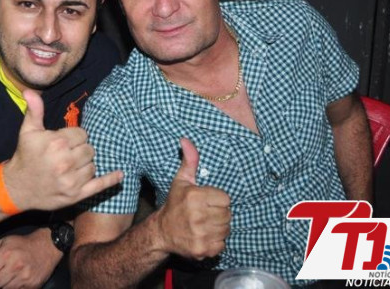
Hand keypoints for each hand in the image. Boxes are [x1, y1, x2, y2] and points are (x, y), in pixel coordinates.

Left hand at [0, 229, 60, 288]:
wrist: (48, 247)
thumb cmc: (24, 244)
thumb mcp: (5, 241)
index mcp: (6, 254)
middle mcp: (16, 266)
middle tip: (6, 269)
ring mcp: (25, 277)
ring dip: (7, 283)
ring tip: (14, 273)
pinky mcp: (32, 286)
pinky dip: (16, 287)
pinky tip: (21, 278)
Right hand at [4, 90, 122, 210]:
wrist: (17, 187)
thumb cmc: (25, 156)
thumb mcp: (28, 132)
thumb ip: (34, 111)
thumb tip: (30, 91)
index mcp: (56, 143)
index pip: (82, 134)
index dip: (74, 137)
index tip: (65, 143)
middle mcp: (65, 161)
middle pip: (89, 149)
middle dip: (80, 151)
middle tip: (67, 156)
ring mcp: (71, 180)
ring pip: (93, 165)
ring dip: (85, 165)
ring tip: (70, 167)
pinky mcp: (76, 195)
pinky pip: (99, 185)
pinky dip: (111, 180)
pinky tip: (120, 174)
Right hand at [155, 138, 230, 259]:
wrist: (162, 232)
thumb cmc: (175, 204)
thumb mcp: (181, 181)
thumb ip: (189, 161)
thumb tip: (185, 140)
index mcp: (195, 196)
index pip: (226, 199)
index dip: (218, 200)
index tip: (207, 202)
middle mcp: (198, 216)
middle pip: (227, 215)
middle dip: (219, 214)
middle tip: (205, 214)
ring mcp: (200, 234)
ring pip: (226, 230)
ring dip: (218, 228)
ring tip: (205, 225)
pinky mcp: (202, 249)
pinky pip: (221, 244)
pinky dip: (215, 242)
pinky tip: (204, 236)